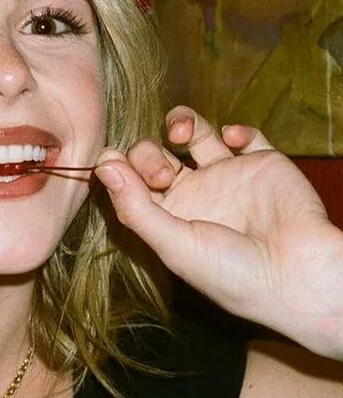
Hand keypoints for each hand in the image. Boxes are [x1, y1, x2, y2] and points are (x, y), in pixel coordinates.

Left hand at [94, 106, 342, 356]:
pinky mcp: (262, 163)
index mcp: (167, 219)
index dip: (117, 169)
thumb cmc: (230, 273)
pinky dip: (235, 128)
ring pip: (193, 134)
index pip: (130, 184)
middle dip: (148, 154)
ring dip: (180, 123)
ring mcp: (227, 177)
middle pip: (154, 154)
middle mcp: (194, 196)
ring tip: (181, 133)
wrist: (295, 274)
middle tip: (163, 175)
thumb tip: (102, 165)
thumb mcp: (172, 244)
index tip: (109, 161)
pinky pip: (243, 133)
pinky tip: (232, 140)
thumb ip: (136, 206)